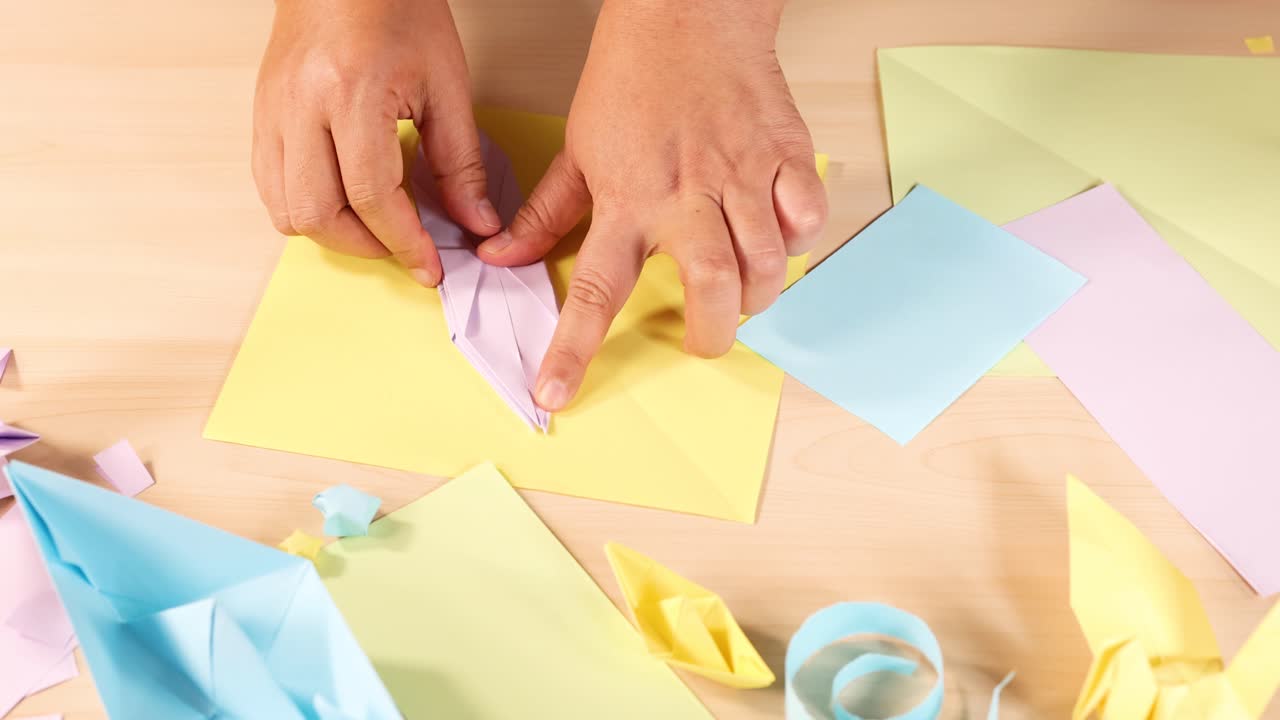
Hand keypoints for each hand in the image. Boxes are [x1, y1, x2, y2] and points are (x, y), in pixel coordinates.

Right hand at [253, 0, 497, 285]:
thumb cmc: (396, 9)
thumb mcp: (446, 85)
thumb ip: (460, 163)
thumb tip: (474, 223)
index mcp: (350, 92)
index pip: (371, 196)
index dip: (404, 242)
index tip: (429, 266)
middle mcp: (300, 105)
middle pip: (316, 214)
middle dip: (365, 246)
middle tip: (403, 247)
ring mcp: (271, 110)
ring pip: (284, 209)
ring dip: (331, 233)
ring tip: (373, 227)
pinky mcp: (260, 113)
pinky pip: (269, 184)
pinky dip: (304, 207)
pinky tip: (341, 200)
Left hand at [477, 0, 826, 410]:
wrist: (688, 13)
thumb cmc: (629, 80)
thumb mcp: (575, 150)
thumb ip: (544, 214)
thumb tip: (500, 259)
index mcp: (626, 199)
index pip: (594, 291)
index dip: (573, 352)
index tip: (555, 397)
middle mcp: (685, 195)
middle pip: (713, 288)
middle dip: (713, 333)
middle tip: (703, 338)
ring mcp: (741, 174)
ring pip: (766, 263)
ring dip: (756, 295)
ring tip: (740, 292)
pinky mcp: (785, 154)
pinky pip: (807, 219)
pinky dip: (798, 242)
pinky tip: (777, 237)